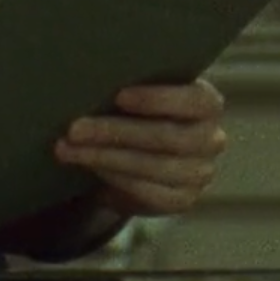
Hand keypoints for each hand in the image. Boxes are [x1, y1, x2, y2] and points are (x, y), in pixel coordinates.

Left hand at [54, 80, 227, 217]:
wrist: (142, 155)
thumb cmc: (139, 111)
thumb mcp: (141, 94)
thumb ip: (131, 88)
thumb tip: (91, 80)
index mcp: (207, 105)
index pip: (195, 102)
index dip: (158, 99)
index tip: (119, 96)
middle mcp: (211, 140)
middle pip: (168, 138)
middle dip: (117, 132)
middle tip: (76, 128)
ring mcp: (199, 174)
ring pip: (154, 167)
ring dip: (105, 157)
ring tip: (68, 148)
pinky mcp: (181, 200)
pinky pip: (147, 192)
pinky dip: (113, 178)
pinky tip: (88, 166)